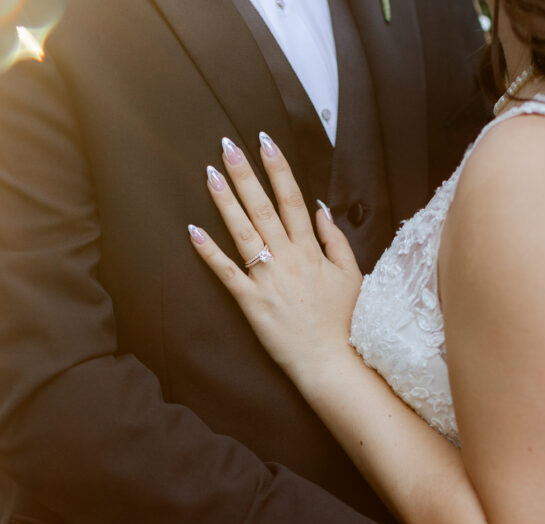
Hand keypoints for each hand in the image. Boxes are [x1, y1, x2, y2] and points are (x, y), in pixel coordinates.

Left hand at [188, 134, 361, 378]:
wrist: (332, 361)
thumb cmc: (345, 321)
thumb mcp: (351, 275)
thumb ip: (336, 240)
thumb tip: (321, 209)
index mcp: (311, 250)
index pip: (292, 199)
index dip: (278, 168)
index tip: (264, 142)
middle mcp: (288, 258)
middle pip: (263, 208)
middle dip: (245, 174)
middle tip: (226, 145)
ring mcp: (268, 279)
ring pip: (243, 232)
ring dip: (225, 201)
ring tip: (210, 174)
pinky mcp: (251, 302)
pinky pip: (227, 273)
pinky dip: (209, 252)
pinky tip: (193, 231)